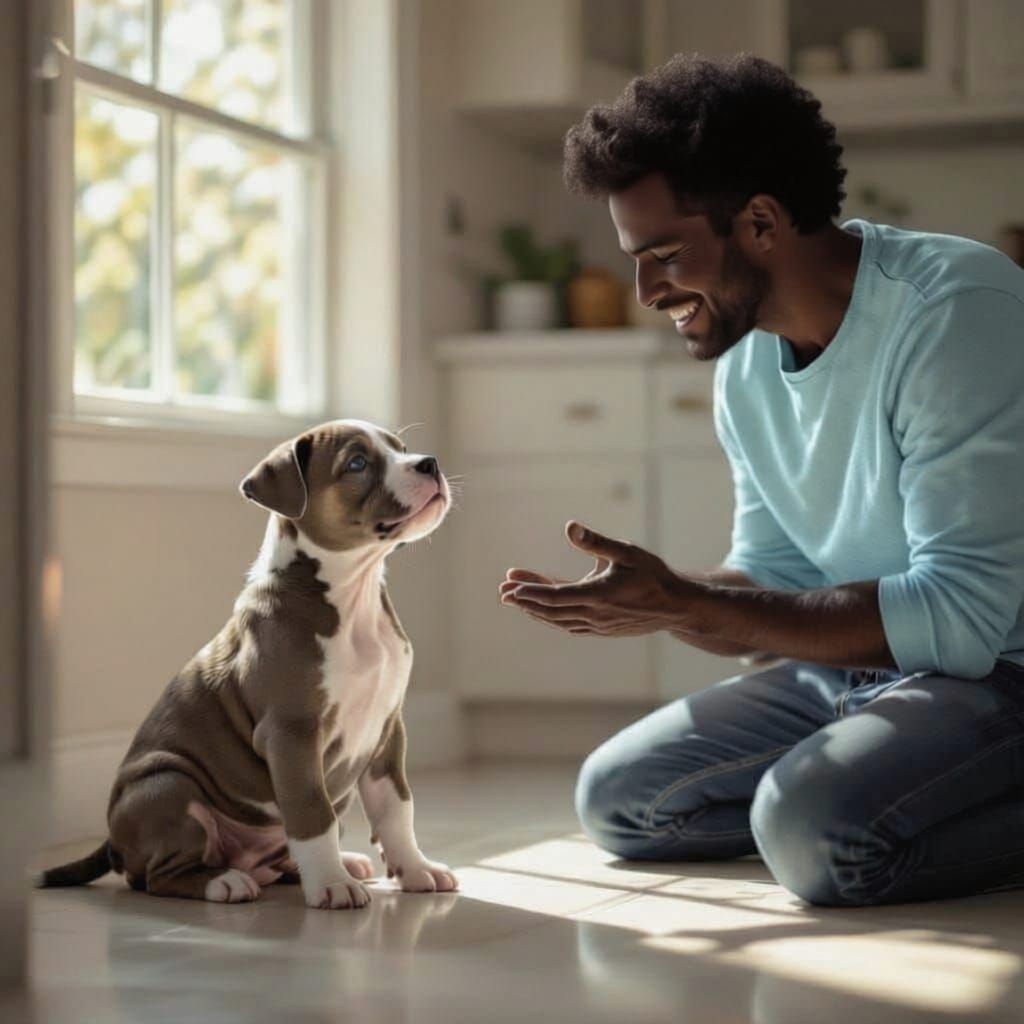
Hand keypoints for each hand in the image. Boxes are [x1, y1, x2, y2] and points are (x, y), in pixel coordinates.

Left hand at [499, 521, 697, 636]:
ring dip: (535, 611)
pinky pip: (570, 626)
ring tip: (516, 598)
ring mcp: (598, 626)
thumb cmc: (653, 574)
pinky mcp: (602, 630)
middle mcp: (595, 615)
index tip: (509, 587)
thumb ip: (597, 542)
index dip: (529, 592)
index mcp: (599, 595)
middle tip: (503, 592)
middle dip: (524, 601)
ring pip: (558, 621)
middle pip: (550, 611)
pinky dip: (552, 618)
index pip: (555, 596)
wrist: (678, 606)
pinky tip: (542, 611)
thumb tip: (570, 528)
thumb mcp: (627, 552)